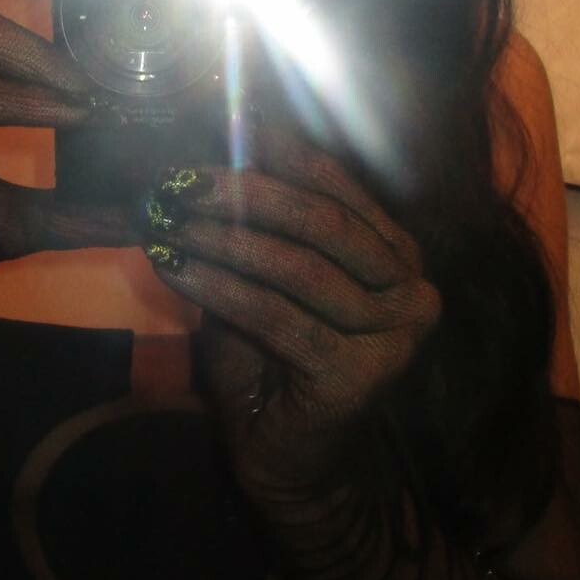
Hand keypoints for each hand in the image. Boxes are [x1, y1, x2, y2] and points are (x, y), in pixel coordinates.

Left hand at [141, 124, 440, 502]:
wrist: (288, 463)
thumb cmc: (272, 365)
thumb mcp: (262, 279)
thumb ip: (254, 222)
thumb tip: (208, 148)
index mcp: (396, 253)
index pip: (336, 186)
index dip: (280, 149)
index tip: (222, 116)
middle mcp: (412, 288)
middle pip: (322, 220)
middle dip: (246, 191)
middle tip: (180, 180)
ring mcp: (395, 334)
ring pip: (297, 267)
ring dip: (223, 238)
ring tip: (167, 221)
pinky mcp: (361, 374)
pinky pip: (278, 316)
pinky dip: (220, 288)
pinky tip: (176, 268)